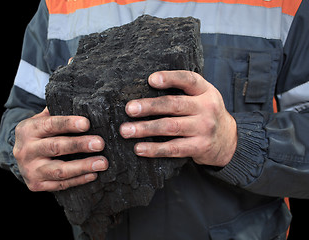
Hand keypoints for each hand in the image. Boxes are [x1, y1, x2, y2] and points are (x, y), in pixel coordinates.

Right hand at [13, 108, 107, 191]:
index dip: (68, 124)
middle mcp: (26, 150)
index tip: (87, 123)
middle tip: (100, 144)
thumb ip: (58, 112)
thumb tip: (85, 104)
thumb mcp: (41, 119)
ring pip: (59, 170)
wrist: (19, 156)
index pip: (50, 125)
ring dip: (83, 166)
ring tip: (102, 163)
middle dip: (80, 145)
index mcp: (28, 129)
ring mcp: (30, 170)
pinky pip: (60, 185)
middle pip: (56, 147)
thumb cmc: (39, 134)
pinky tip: (93, 174)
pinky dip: (78, 180)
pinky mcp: (36, 185)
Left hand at [119, 71, 236, 166]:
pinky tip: (139, 148)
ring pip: (171, 127)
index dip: (170, 78)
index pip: (189, 79)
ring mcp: (204, 129)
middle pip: (174, 105)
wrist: (228, 140)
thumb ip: (183, 90)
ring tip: (126, 130)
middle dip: (149, 106)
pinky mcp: (199, 147)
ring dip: (145, 129)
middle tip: (129, 109)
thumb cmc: (205, 113)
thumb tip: (144, 88)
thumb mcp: (202, 96)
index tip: (151, 80)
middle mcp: (207, 108)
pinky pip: (173, 149)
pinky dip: (154, 149)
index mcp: (205, 91)